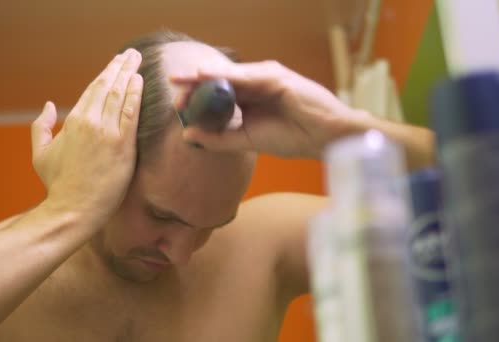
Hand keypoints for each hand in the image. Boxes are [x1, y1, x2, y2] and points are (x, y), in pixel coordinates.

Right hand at [30, 49, 142, 223]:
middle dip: (120, 67)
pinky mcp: (123, 145)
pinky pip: (132, 113)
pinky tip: (140, 82)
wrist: (73, 208)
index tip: (115, 63)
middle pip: (108, 86)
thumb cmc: (57, 183)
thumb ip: (40, 126)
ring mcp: (108, 132)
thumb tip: (49, 104)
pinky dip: (136, 95)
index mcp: (73, 121)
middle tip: (131, 53)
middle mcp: (91, 121)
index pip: (93, 90)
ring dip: (130, 75)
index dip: (106, 73)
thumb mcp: (39, 153)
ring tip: (138, 60)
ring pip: (121, 95)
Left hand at [171, 60, 362, 158]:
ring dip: (205, 76)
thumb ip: (219, 138)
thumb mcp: (248, 140)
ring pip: (229, 74)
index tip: (176, 104)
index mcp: (249, 98)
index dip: (196, 96)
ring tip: (183, 78)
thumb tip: (187, 135)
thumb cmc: (293, 138)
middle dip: (195, 83)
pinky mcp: (276, 77)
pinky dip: (225, 74)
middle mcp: (255, 84)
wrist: (325, 138)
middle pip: (219, 80)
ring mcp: (265, 78)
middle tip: (173, 86)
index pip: (216, 93)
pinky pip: (246, 75)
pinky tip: (206, 75)